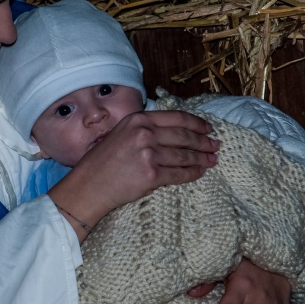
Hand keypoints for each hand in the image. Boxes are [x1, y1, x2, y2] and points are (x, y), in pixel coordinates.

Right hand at [49, 110, 218, 241]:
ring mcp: (148, 153)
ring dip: (201, 158)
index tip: (208, 128)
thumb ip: (145, 129)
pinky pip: (179, 174)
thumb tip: (176, 132)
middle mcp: (144, 133)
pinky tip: (200, 172)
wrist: (89, 185)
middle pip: (184, 136)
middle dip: (203, 141)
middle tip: (216, 145)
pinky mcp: (151, 174)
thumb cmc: (102, 162)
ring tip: (212, 160)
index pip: (176, 118)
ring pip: (184, 156)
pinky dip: (192, 174)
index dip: (196, 123)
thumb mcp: (121, 134)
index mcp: (137, 119)